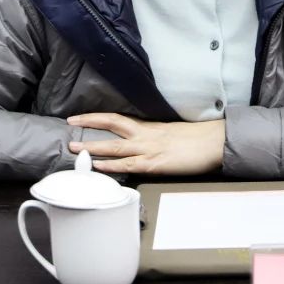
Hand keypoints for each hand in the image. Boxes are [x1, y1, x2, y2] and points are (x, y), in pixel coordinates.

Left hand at [67, 112, 224, 174]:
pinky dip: (113, 165)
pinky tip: (99, 167)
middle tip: (69, 125)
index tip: (78, 117)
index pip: (117, 118)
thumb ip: (152, 138)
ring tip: (75, 149)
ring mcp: (150, 149)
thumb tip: (139, 143)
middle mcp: (146, 135)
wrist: (215, 142)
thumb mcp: (170, 133)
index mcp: (149, 127)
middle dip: (89, 124)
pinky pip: (130, 164)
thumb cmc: (197, 139)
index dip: (96, 117)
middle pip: (112, 124)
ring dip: (94, 147)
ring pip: (116, 146)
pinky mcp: (156, 164)